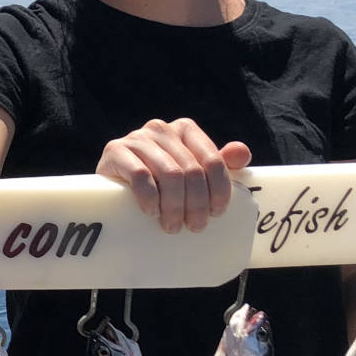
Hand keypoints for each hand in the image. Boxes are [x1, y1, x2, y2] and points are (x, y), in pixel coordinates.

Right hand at [97, 119, 251, 233]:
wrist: (112, 185)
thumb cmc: (158, 182)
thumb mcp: (190, 173)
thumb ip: (218, 163)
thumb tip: (243, 154)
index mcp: (185, 129)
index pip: (212, 159)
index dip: (218, 190)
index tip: (215, 214)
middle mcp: (162, 128)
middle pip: (191, 170)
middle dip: (196, 204)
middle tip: (193, 227)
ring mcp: (137, 138)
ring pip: (169, 174)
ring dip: (174, 206)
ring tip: (172, 226)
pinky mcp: (115, 151)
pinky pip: (140, 175)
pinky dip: (150, 198)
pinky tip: (151, 212)